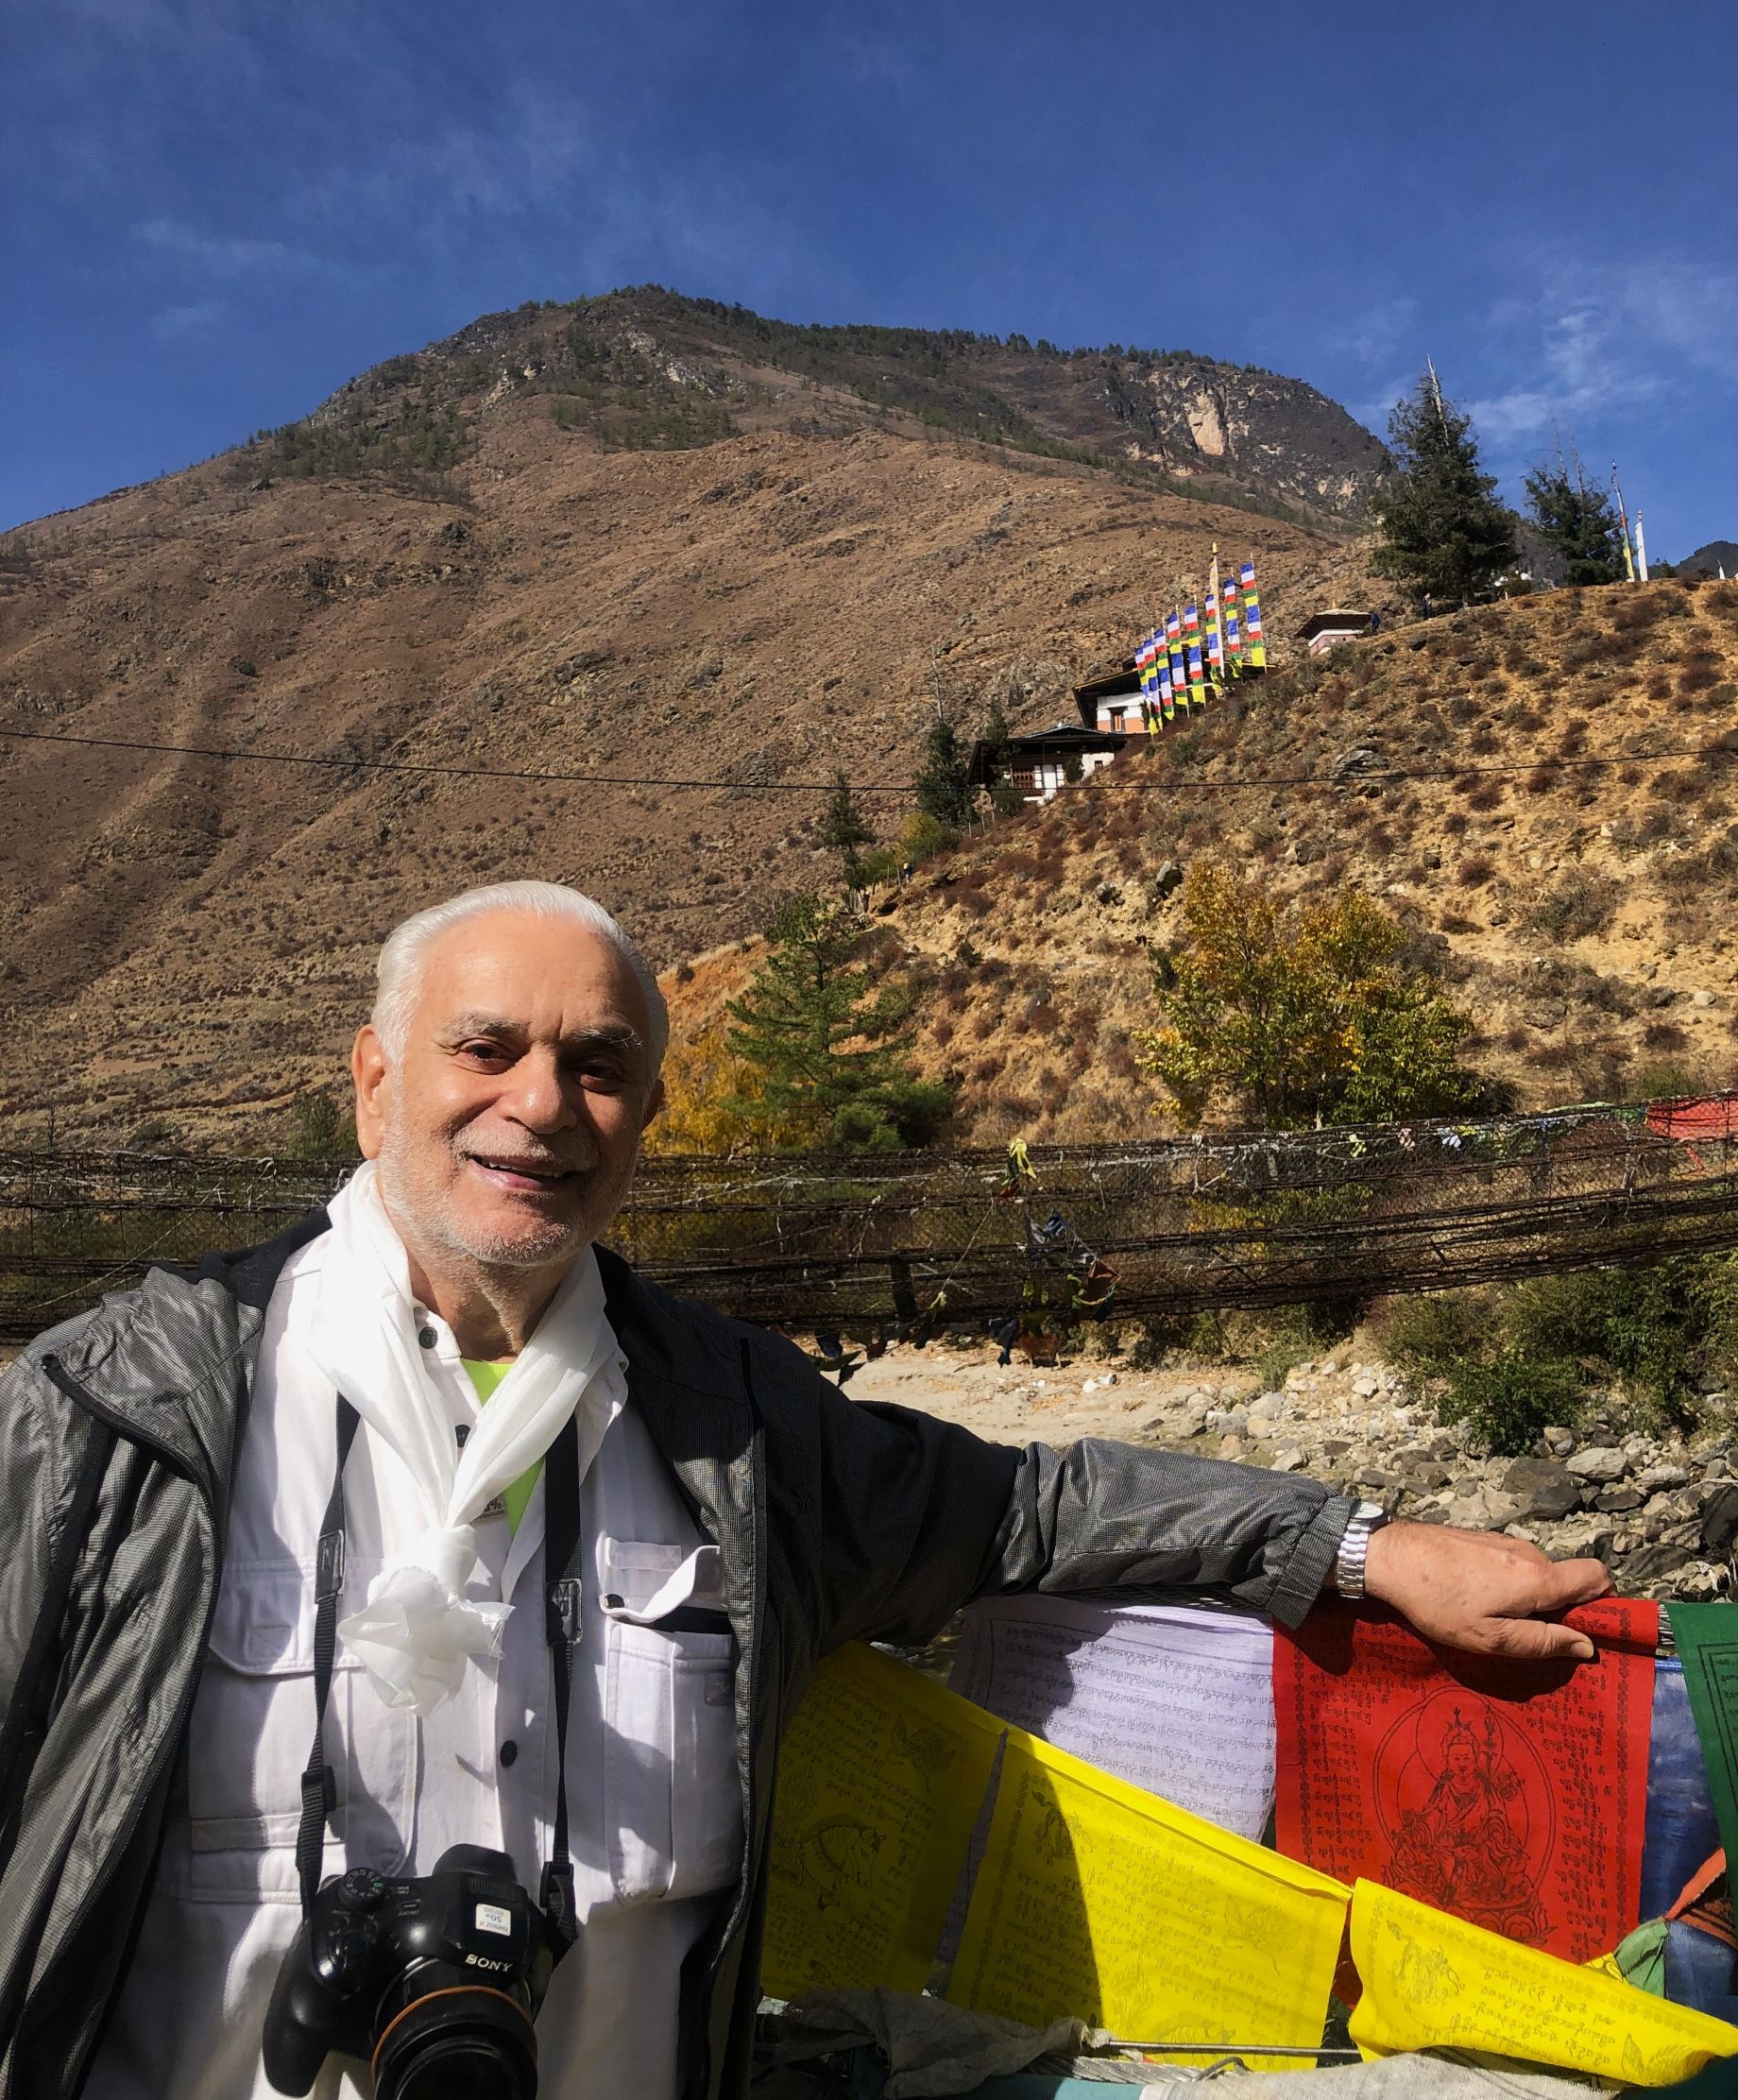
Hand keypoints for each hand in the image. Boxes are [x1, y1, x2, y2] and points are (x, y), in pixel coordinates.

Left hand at [1363, 1520, 1615, 1660]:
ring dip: (1527, 1598)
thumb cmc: (1439, 1603)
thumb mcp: (1491, 1637)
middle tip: (1527, 1634)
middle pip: (1565, 1580)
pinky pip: (1512, 1565)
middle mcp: (1529, 1553)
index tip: (1583, 1627)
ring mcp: (1505, 1541)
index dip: (1602, 1602)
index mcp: (1538, 1578)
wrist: (1390, 1557)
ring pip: (1536, 1574)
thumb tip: (1585, 1646)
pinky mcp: (1483, 1539)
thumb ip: (1541, 1641)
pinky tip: (1474, 1600)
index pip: (1599, 1576)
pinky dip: (1506, 1584)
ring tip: (1492, 1619)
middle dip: (1558, 1608)